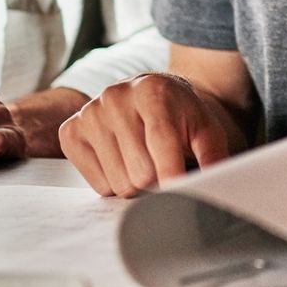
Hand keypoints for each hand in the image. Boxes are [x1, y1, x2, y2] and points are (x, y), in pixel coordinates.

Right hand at [59, 73, 233, 197]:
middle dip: (158, 182)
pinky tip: (121, 158)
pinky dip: (114, 182)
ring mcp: (90, 113)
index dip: (175, 180)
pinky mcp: (71, 132)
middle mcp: (116, 97)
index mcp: (153, 92)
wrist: (149, 94)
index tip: (182, 195)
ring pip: (119, 185)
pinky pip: (98, 184)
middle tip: (165, 167)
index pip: (162, 151)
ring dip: (136, 184)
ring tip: (143, 160)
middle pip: (140, 175)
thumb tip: (216, 187)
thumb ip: (213, 156)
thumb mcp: (205, 129)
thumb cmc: (180, 116)